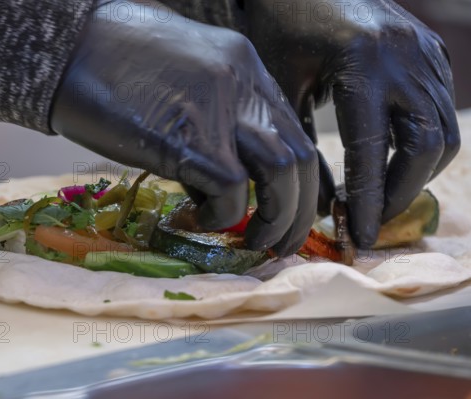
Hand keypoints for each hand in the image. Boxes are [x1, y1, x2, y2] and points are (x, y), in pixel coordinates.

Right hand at [49, 0, 317, 254]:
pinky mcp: (188, 138)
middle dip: (299, 209)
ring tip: (255, 242)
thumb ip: (214, 118)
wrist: (65, 46)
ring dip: (278, 219)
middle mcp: (244, 82)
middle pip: (301, 156)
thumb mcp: (183, 75)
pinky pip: (232, 190)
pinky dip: (224, 215)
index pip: (292, 130)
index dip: (298, 179)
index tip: (287, 208)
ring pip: (283, 173)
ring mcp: (219, 107)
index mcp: (245, 66)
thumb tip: (220, 177)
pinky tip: (203, 222)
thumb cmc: (113, 61)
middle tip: (281, 241)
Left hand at [243, 0, 459, 247]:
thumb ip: (304, 146)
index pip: (374, 152)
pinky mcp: (433, 52)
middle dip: (399, 193)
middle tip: (370, 217)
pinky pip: (442, 111)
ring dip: (415, 173)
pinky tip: (391, 157)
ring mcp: (426, 53)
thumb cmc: (283, 28)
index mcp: (362, 65)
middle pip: (426, 148)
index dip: (369, 202)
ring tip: (379, 192)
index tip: (362, 237)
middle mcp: (405, 58)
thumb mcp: (284, 89)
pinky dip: (423, 145)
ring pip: (443, 134)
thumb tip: (323, 207)